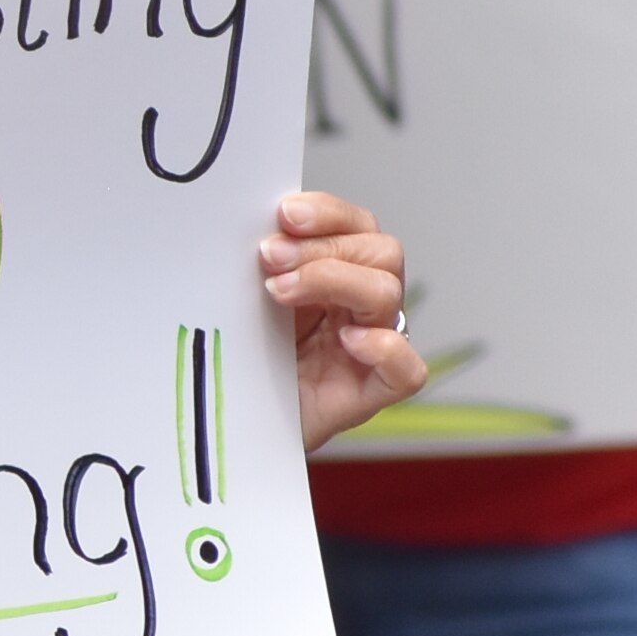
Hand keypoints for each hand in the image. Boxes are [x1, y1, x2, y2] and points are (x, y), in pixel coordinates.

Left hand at [263, 192, 428, 451]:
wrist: (227, 421)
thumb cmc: (238, 357)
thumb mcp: (244, 296)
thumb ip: (263, 260)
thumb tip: (256, 224)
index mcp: (336, 270)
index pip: (356, 225)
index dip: (327, 213)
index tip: (284, 214)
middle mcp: (359, 304)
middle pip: (381, 251)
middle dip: (322, 248)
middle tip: (269, 259)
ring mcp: (370, 347)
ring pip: (389, 294)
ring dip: (335, 281)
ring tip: (279, 292)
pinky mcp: (371, 392)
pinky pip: (408, 369)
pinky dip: (386, 348)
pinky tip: (348, 341)